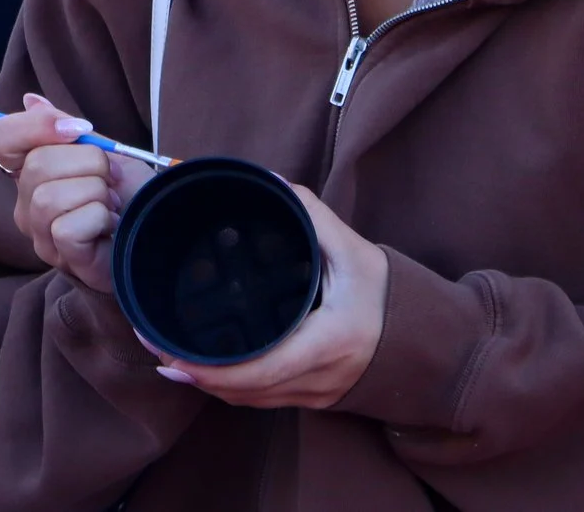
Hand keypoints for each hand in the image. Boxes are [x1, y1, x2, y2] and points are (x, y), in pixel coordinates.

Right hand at [0, 93, 154, 294]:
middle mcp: (26, 201)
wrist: (161, 230)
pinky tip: (110, 226)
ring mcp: (39, 232)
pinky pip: (66, 228)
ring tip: (111, 204)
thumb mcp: (104, 150)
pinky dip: (99, 220)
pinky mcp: (58, 255)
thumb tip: (31, 100)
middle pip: (37, 164)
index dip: (34, 126)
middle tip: (111, 177)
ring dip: (96, 193)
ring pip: (48, 197)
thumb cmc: (130, 193)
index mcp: (32, 169)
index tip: (79, 131)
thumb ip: (66, 129)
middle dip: (89, 162)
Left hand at [141, 185, 388, 408]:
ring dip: (208, 384)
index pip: (259, 371)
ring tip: (167, 355)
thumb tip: (271, 181)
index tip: (172, 354)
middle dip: (194, 374)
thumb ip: (312, 215)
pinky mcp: (314, 398)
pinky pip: (264, 399)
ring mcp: (315, 395)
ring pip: (250, 401)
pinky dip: (231, 387)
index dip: (211, 371)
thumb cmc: (393, 298)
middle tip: (152, 345)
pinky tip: (206, 369)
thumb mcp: (355, 252)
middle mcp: (317, 379)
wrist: (430, 345)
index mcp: (326, 343)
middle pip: (244, 391)